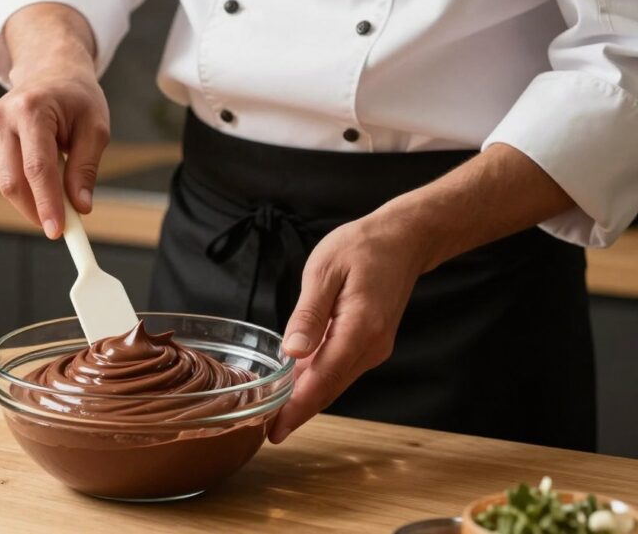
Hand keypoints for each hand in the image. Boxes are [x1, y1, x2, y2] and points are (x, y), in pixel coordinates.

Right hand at [0, 68, 109, 238]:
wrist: (50, 71)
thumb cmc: (76, 98)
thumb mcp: (95, 128)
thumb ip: (86, 168)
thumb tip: (80, 206)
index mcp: (31, 109)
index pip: (37, 168)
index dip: (47, 204)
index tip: (57, 230)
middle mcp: (2, 117)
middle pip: (13, 181)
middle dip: (36, 210)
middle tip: (61, 226)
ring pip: (5, 183)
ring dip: (31, 197)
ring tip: (58, 181)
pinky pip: (0, 177)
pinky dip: (21, 185)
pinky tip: (37, 169)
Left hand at [268, 210, 430, 442]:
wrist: (403, 240)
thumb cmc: (361, 248)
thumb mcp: (325, 271)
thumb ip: (309, 313)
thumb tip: (292, 351)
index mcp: (360, 329)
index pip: (323, 380)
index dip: (297, 408)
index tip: (275, 430)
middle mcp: (371, 346)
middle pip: (329, 388)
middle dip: (298, 412)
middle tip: (266, 430)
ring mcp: (374, 348)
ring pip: (335, 382)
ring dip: (307, 398)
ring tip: (273, 413)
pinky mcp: (370, 344)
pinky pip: (340, 368)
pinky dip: (318, 380)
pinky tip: (295, 385)